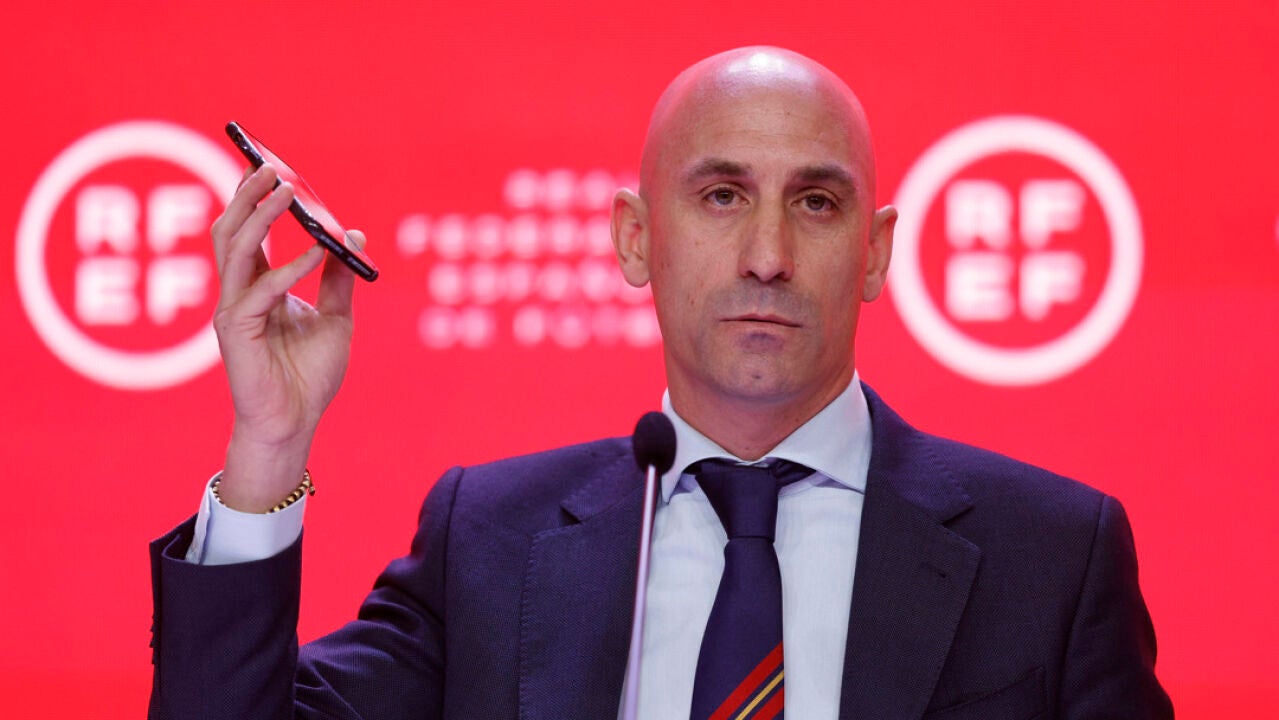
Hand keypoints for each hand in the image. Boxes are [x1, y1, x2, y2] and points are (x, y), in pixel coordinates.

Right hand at [210, 164, 360, 511]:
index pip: (251, 232)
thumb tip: (353, 234)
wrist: (296, 422)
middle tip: (268, 164)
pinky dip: (289, 268)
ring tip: (283, 188)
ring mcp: (234, 310)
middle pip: (232, 230)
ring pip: (234, 249)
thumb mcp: (336, 319)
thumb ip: (338, 278)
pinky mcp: (236, 332)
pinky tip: (315, 252)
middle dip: (247, 195)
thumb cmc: (310, 375)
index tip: (269, 164)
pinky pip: (260, 291)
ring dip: (259, 215)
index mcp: (258, 286)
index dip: (256, 198)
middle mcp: (239, 292)